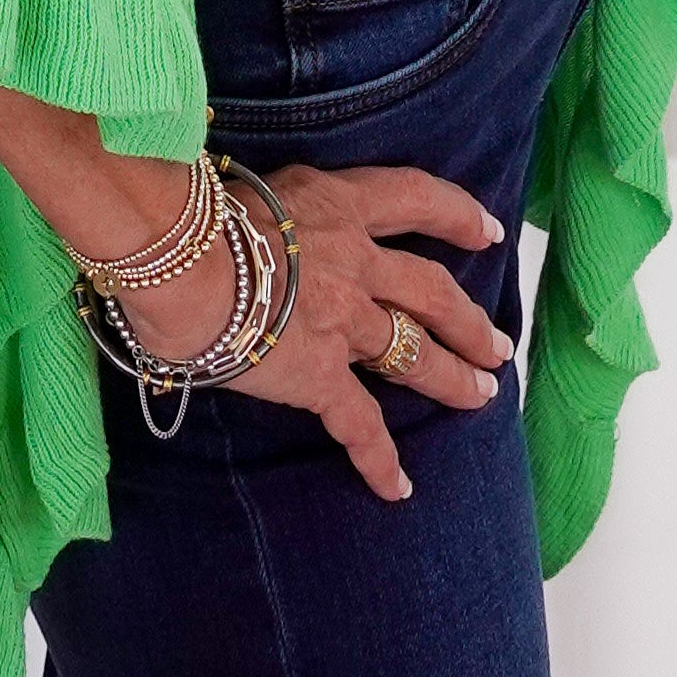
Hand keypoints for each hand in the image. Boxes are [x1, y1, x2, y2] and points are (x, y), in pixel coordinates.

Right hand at [139, 157, 507, 501]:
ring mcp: (344, 319)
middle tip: (496, 344)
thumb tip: (253, 230)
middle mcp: (354, 259)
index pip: (413, 197)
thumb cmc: (194, 214)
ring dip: (452, 376)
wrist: (180, 260)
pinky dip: (380, 460)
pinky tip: (398, 488)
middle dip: (468, 321)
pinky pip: (360, 424)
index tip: (487, 230)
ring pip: (415, 352)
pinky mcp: (320, 375)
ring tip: (481, 394)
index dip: (455, 214)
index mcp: (337, 204)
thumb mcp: (250, 189)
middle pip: (432, 290)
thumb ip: (273, 212)